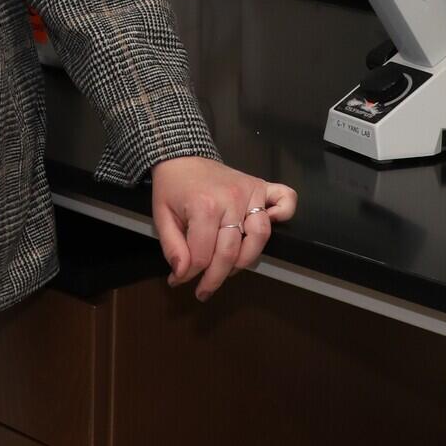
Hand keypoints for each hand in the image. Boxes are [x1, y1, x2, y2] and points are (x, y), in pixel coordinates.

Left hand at [149, 156, 296, 300]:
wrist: (181, 155)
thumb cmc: (172, 187)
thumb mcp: (161, 216)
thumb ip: (171, 247)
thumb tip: (182, 274)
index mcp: (204, 206)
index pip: (203, 255)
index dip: (190, 274)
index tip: (180, 280)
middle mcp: (231, 200)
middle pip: (230, 252)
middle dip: (215, 277)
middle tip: (204, 289)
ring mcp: (249, 192)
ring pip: (260, 236)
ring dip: (245, 259)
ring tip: (228, 269)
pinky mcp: (261, 186)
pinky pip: (284, 199)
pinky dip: (284, 213)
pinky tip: (271, 225)